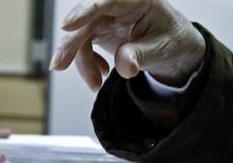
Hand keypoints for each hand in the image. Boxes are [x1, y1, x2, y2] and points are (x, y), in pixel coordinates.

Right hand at [50, 0, 205, 90]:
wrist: (174, 49)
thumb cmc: (172, 41)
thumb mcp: (161, 50)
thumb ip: (140, 55)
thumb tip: (123, 66)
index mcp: (137, 0)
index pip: (106, 1)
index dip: (85, 11)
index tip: (68, 25)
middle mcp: (117, 7)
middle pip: (86, 21)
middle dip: (71, 44)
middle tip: (58, 64)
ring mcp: (106, 19)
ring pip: (81, 37)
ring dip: (82, 63)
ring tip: (95, 84)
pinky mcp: (99, 32)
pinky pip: (83, 47)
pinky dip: (88, 65)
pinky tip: (100, 75)